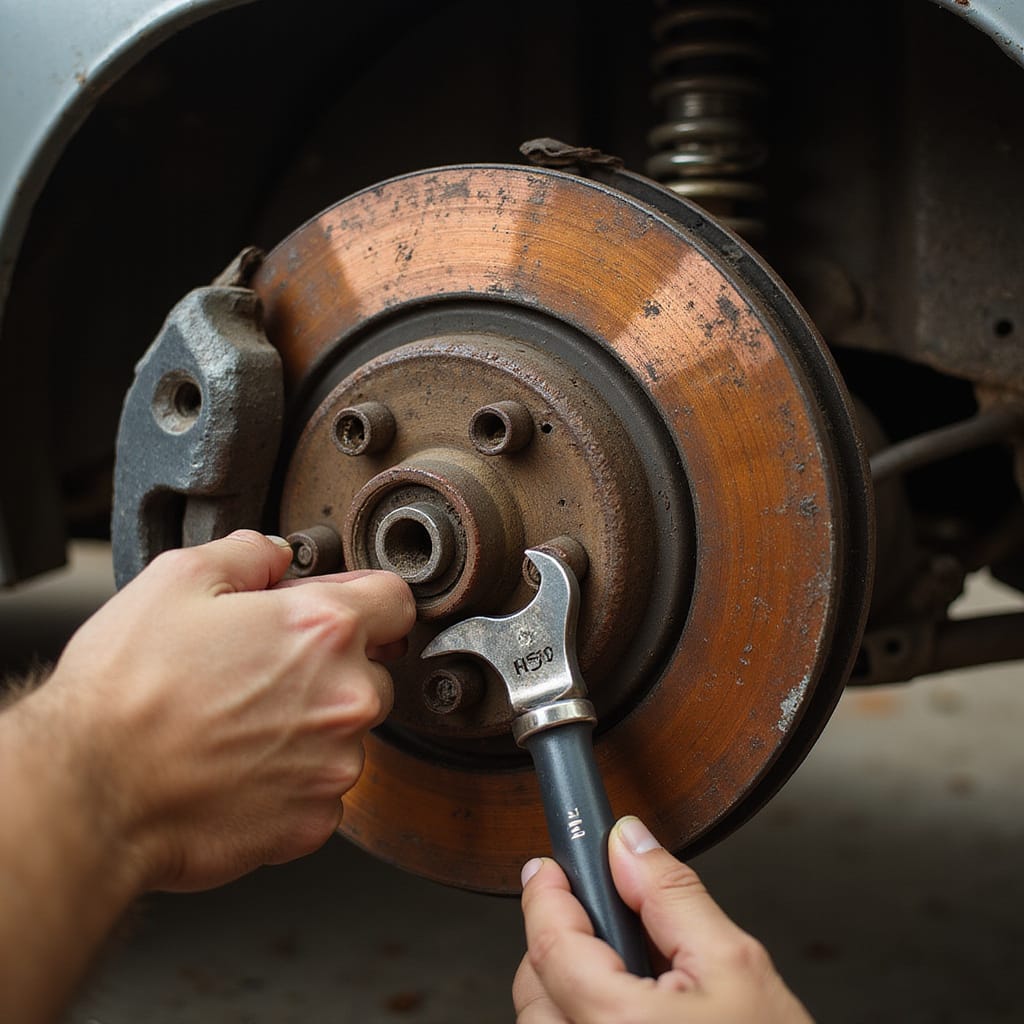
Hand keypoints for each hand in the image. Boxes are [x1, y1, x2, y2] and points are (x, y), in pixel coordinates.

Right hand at [31, 530, 415, 891]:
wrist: (90, 791)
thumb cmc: (126, 691)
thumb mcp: (178, 579)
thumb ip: (249, 552)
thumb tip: (276, 553)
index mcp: (324, 629)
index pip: (396, 600)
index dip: (365, 598)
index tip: (343, 610)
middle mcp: (346, 697)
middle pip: (373, 669)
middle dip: (332, 665)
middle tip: (263, 671)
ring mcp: (335, 764)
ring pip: (347, 732)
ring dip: (311, 724)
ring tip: (239, 723)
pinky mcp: (315, 821)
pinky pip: (321, 787)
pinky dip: (292, 779)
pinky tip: (240, 767)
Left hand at [514, 816, 811, 1022]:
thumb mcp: (735, 965)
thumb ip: (672, 896)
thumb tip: (629, 844)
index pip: (551, 944)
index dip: (545, 895)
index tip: (548, 869)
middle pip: (537, 986)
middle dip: (562, 943)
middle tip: (606, 925)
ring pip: (546, 1021)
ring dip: (568, 989)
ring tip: (632, 979)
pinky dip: (581, 1019)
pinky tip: (630, 1014)